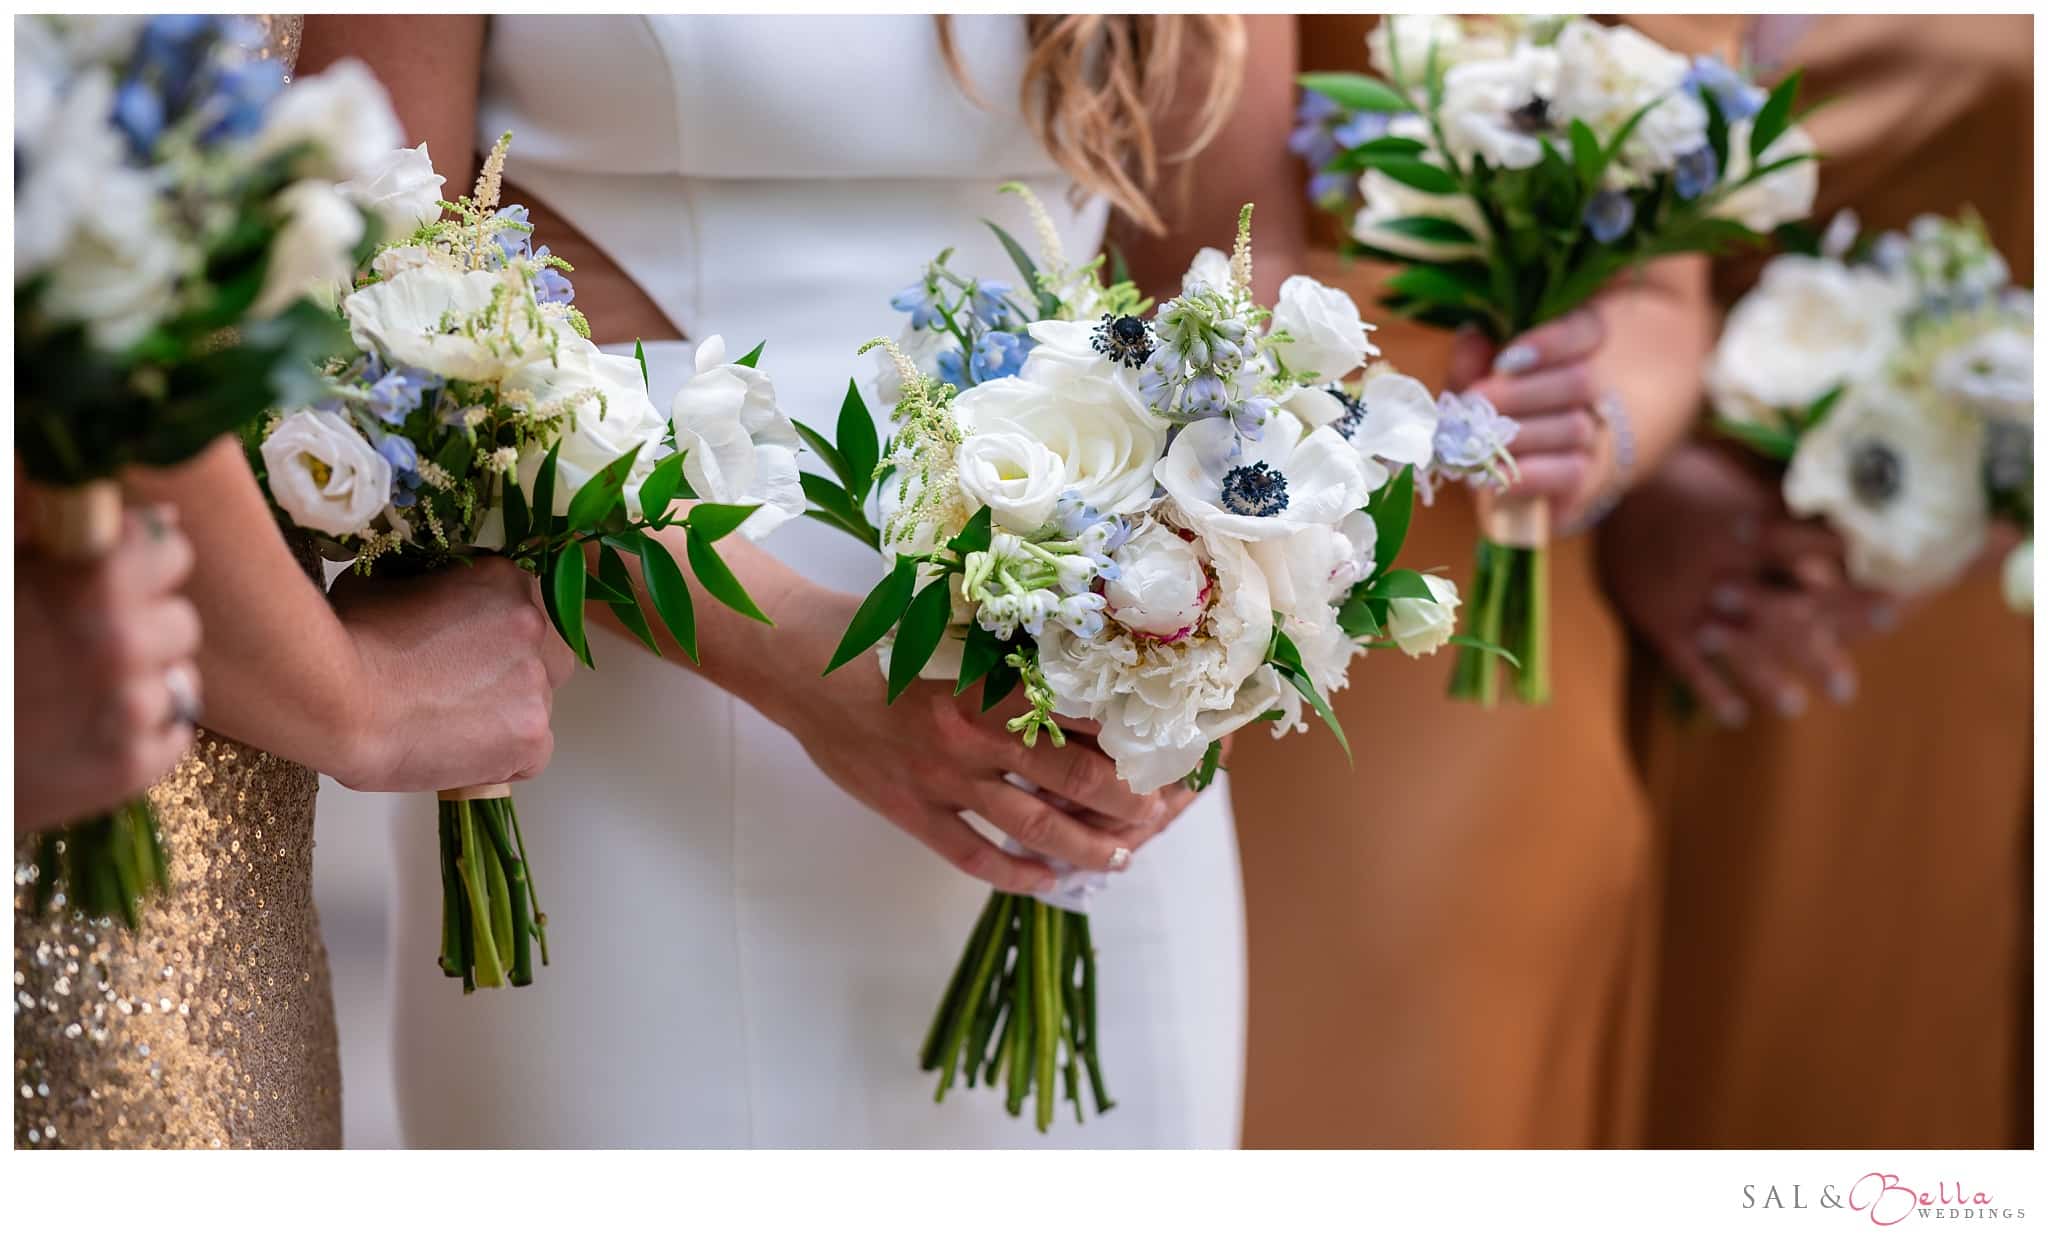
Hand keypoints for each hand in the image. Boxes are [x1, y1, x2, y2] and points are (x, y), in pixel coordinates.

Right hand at [15, 505, 201, 829]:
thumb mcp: (6, 572)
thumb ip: (68, 532)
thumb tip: (163, 517)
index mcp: (92, 580)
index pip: (171, 552)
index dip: (140, 565)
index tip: (109, 582)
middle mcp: (121, 642)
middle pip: (182, 620)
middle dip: (142, 628)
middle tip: (82, 646)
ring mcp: (129, 709)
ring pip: (178, 680)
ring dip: (139, 684)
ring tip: (73, 693)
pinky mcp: (131, 767)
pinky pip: (172, 733)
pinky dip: (138, 736)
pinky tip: (82, 733)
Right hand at [326, 557, 574, 790]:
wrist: (338, 703)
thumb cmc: (350, 637)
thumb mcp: (385, 580)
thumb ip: (424, 581)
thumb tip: (423, 589)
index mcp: (506, 581)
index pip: (521, 603)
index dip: (495, 628)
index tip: (466, 645)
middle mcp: (535, 628)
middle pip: (544, 649)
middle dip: (512, 665)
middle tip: (464, 683)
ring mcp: (537, 686)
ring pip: (538, 701)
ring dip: (506, 710)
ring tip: (452, 721)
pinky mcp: (531, 739)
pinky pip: (534, 751)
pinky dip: (505, 756)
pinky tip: (464, 750)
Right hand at [760, 592, 1200, 893]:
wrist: (800, 661)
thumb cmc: (881, 630)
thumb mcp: (957, 624)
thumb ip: (1013, 649)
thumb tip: (1083, 662)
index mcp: (992, 684)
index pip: (1085, 723)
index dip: (1132, 742)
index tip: (1165, 749)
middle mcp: (975, 739)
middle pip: (1075, 782)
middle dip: (1128, 803)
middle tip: (1161, 810)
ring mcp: (943, 782)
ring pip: (1034, 829)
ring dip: (1086, 848)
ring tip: (1120, 858)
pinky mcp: (911, 811)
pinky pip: (973, 857)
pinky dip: (1017, 874)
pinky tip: (1047, 881)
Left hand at [1449, 308, 1610, 519]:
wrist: (1504, 469)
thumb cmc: (1487, 410)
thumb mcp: (1471, 378)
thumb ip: (1471, 358)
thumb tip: (1473, 338)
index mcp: (1573, 349)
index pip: (1588, 329)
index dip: (1555, 340)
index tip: (1508, 357)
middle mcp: (1594, 388)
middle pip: (1581, 381)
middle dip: (1521, 393)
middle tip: (1476, 402)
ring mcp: (1594, 435)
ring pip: (1575, 427)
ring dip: (1521, 434)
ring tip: (1479, 441)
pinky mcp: (1584, 477)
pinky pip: (1571, 472)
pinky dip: (1531, 473)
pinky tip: (1495, 474)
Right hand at [1599, 441, 1884, 725]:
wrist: (1611, 488)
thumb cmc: (1681, 477)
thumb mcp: (1733, 481)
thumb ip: (1778, 505)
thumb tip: (1835, 515)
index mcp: (1746, 530)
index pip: (1806, 553)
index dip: (1849, 573)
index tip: (1892, 593)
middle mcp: (1725, 570)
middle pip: (1780, 612)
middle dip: (1819, 646)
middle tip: (1851, 683)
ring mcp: (1690, 600)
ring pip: (1735, 646)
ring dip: (1766, 680)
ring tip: (1796, 707)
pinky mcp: (1659, 621)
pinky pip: (1685, 662)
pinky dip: (1708, 690)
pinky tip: (1734, 716)